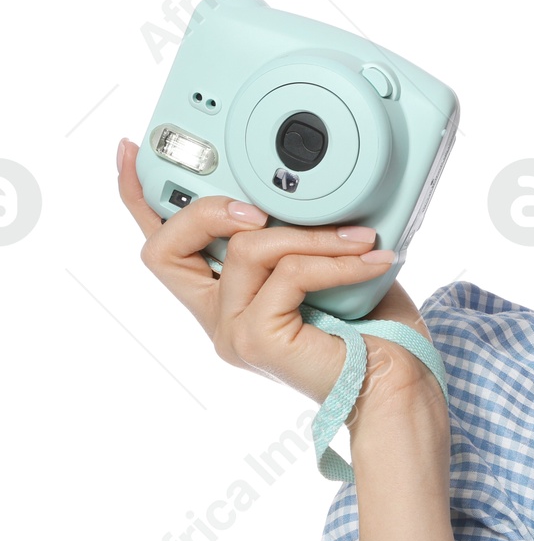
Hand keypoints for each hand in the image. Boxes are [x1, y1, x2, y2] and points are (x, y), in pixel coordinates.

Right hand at [115, 136, 440, 412]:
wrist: (397, 390)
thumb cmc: (375, 336)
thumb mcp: (332, 271)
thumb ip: (300, 235)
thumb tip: (311, 188)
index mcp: (226, 300)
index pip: (166, 249)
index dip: (137, 199)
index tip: (129, 150)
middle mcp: (218, 320)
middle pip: (166, 248)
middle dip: (212, 207)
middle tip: (266, 208)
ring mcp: (233, 333)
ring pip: (247, 249)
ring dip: (312, 234)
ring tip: (362, 238)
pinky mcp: (257, 340)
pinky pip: (289, 273)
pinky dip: (335, 261)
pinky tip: (371, 261)